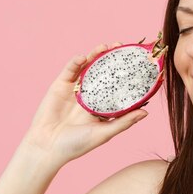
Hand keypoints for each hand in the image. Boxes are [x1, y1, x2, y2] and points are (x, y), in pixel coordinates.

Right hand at [21, 42, 148, 168]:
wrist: (47, 147)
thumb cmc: (76, 145)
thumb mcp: (103, 134)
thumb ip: (124, 122)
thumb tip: (146, 112)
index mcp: (102, 107)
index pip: (117, 87)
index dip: (126, 76)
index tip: (137, 64)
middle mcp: (90, 96)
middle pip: (104, 73)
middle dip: (112, 60)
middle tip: (122, 47)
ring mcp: (75, 90)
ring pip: (88, 68)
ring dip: (96, 55)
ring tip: (105, 46)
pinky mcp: (60, 86)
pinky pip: (69, 70)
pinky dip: (76, 62)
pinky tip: (83, 57)